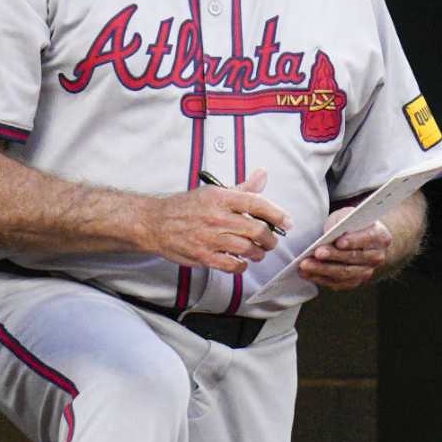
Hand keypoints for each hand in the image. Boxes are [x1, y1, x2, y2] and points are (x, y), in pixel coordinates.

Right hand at [144, 169, 287, 273]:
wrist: (155, 223)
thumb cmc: (185, 207)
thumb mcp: (213, 191)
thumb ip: (241, 188)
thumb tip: (262, 175)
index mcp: (220, 197)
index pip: (256, 203)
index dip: (277, 214)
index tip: (287, 222)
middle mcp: (216, 217)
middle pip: (256, 230)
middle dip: (270, 239)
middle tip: (271, 241)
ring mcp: (210, 238)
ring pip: (247, 248)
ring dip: (258, 253)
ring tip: (258, 252)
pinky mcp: (203, 256)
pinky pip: (232, 265)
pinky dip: (241, 265)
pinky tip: (241, 262)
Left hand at [298, 207, 393, 290]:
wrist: (360, 241)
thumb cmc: (352, 225)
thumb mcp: (348, 215)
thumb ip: (342, 220)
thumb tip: (332, 231)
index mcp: (380, 236)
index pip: (367, 238)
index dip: (353, 241)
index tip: (339, 241)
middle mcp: (376, 257)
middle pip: (354, 258)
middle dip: (333, 256)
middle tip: (317, 253)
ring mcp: (366, 271)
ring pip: (344, 273)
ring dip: (323, 270)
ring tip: (305, 265)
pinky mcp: (354, 282)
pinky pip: (337, 283)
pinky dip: (320, 278)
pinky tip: (307, 273)